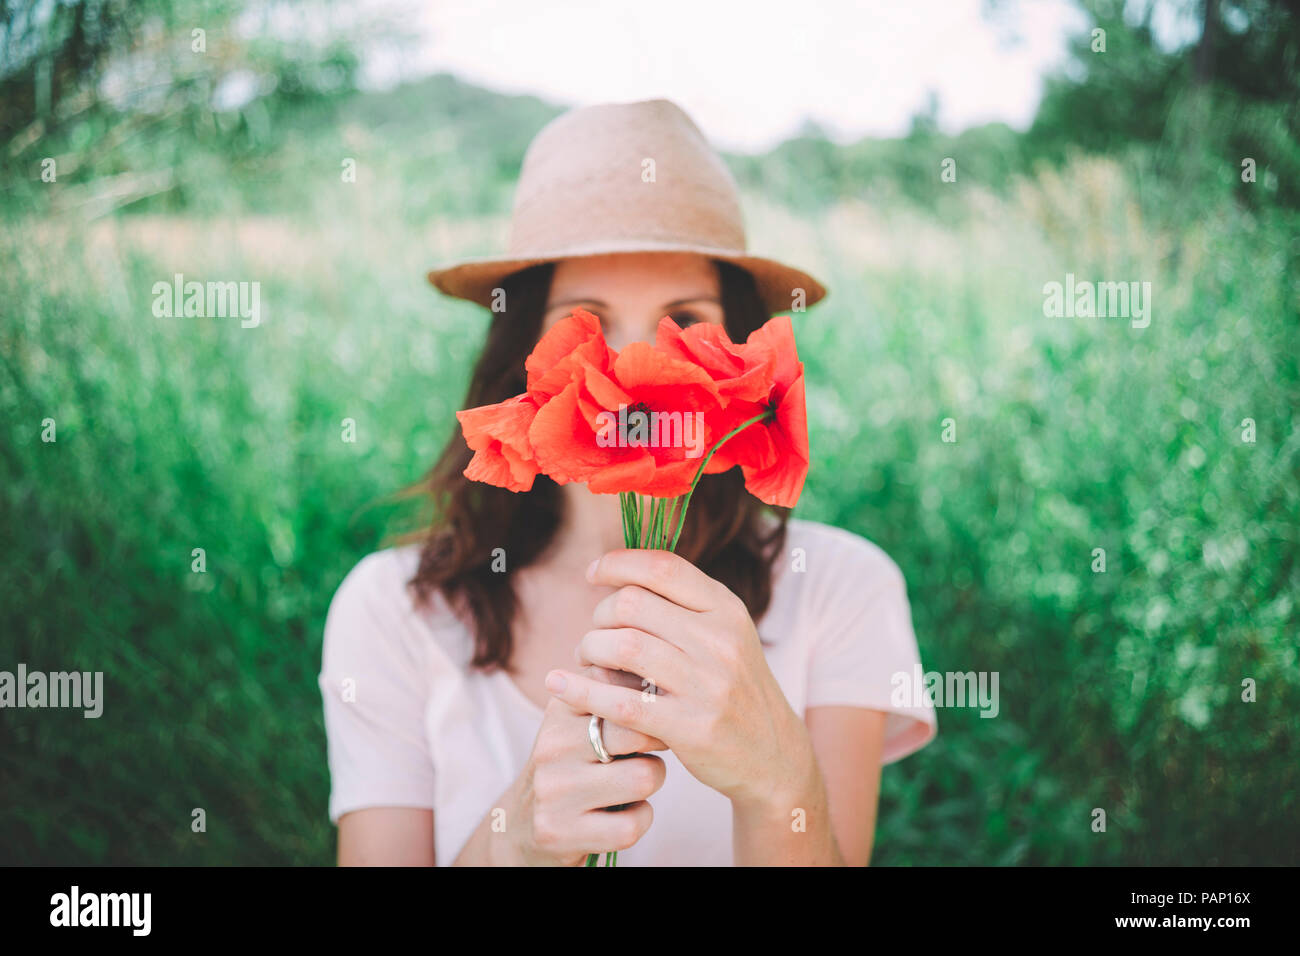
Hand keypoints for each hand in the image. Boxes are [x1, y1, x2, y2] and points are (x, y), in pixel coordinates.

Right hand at [506, 664, 668, 865]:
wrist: (519, 826)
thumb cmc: (571, 763)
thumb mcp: (578, 718)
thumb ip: (612, 686)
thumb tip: (660, 651)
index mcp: (560, 708)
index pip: (622, 687)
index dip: (652, 700)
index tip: (657, 709)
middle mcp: (552, 745)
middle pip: (637, 729)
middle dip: (658, 739)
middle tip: (652, 747)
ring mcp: (555, 791)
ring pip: (644, 777)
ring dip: (651, 781)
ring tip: (636, 779)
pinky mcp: (562, 832)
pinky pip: (634, 823)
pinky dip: (641, 818)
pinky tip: (626, 812)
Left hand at [544, 550, 810, 808]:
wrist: (772, 755)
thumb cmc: (733, 687)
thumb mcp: (726, 634)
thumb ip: (683, 603)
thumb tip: (621, 572)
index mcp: (727, 609)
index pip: (663, 567)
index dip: (619, 563)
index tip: (594, 573)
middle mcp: (720, 641)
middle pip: (633, 604)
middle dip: (599, 615)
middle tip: (595, 634)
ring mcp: (707, 685)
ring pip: (622, 646)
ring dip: (589, 649)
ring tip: (587, 659)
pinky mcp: (690, 728)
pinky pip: (619, 702)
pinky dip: (582, 691)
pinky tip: (560, 686)